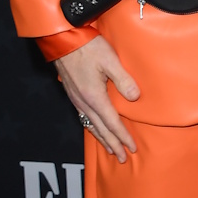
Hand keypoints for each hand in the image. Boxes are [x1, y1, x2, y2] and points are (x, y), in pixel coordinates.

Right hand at [55, 35, 140, 161]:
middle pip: (101, 129)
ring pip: (91, 125)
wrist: (62, 40)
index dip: (123, 136)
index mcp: (94, 97)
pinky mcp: (73, 94)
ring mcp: (76, 99)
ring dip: (102, 139)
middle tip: (123, 158)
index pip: (112, 122)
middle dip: (113, 144)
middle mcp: (84, 102)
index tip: (132, 148)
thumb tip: (134, 98)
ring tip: (111, 149)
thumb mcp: (110, 60)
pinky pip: (84, 118)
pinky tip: (96, 129)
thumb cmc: (87, 47)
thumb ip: (123, 80)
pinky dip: (93, 128)